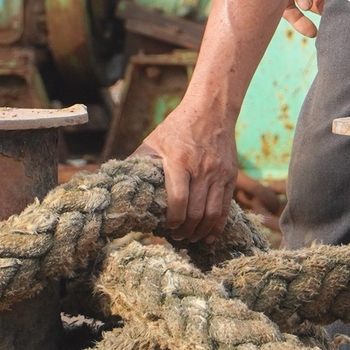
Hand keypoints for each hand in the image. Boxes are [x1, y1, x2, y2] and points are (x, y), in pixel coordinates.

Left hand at [134, 97, 239, 240]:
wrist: (210, 111)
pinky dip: (218, 226)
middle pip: (195, 212)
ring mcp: (218, 174)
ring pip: (212, 213)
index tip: (166, 228)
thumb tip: (118, 182)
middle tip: (176, 237)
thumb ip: (138, 162)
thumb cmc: (177, 127)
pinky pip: (226, 207)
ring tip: (190, 238)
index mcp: (179, 162)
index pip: (178, 201)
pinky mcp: (230, 176)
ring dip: (201, 232)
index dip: (172, 220)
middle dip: (185, 231)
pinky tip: (210, 236)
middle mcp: (201, 169)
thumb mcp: (153, 141)